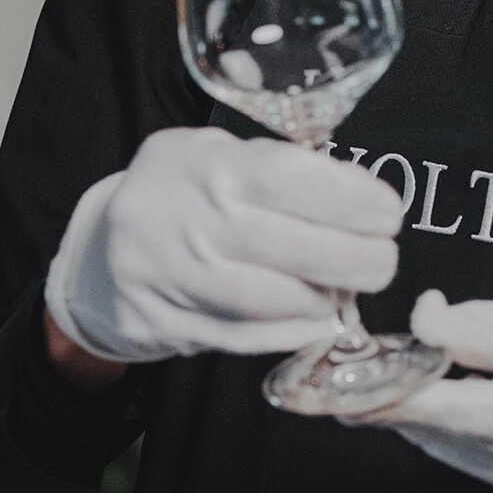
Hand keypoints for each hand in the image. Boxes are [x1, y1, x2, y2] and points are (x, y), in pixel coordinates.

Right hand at [43, 127, 403, 365]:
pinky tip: (315, 322)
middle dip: (350, 257)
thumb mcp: (219, 155)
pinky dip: (286, 332)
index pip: (287, 177)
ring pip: (260, 298)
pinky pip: (235, 336)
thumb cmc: (186, 193)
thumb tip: (360, 199)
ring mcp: (161, 274)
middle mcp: (178, 216)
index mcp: (202, 162)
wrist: (102, 246)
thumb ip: (277, 168)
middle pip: (281, 244)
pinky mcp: (156, 322)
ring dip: (320, 299)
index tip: (389, 212)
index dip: (348, 197)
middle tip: (386, 261)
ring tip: (349, 291)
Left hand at [343, 282, 492, 491]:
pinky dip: (434, 408)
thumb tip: (423, 320)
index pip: (450, 410)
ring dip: (411, 395)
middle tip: (349, 358)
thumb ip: (483, 326)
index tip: (339, 385)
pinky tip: (439, 381)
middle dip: (391, 386)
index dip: (391, 392)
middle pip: (432, 423)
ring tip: (411, 357)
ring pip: (434, 432)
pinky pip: (448, 438)